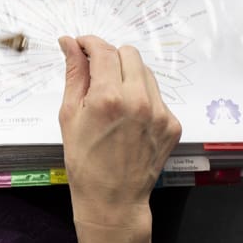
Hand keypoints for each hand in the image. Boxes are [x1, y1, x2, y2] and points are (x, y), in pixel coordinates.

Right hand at [58, 35, 181, 242]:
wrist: (112, 199)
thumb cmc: (84, 161)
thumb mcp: (70, 115)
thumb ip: (74, 74)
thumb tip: (70, 44)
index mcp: (109, 98)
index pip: (104, 51)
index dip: (90, 43)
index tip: (82, 46)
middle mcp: (139, 101)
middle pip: (128, 54)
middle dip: (110, 58)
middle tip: (97, 76)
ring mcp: (160, 113)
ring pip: (145, 72)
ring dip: (128, 75)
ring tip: (113, 100)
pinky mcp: (172, 124)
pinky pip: (156, 95)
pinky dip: (141, 97)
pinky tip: (129, 118)